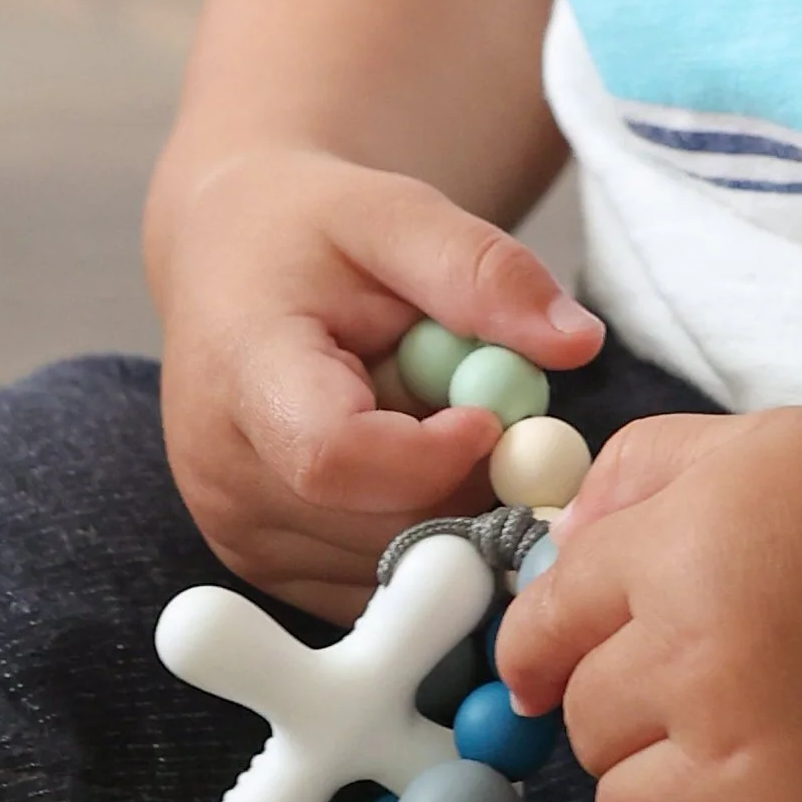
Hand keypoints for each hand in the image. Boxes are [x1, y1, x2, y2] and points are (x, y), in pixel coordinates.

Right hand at [153, 148, 602, 617]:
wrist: (225, 264)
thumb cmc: (309, 239)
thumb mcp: (398, 216)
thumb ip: (485, 273)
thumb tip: (579, 341)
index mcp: (244, 375)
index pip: (337, 459)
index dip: (436, 455)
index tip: (485, 414)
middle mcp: (222, 472)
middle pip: (383, 527)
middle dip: (465, 482)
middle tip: (477, 413)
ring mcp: (238, 533)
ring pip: (393, 566)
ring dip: (445, 510)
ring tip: (421, 426)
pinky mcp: (263, 570)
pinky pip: (378, 585)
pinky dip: (417, 537)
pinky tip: (398, 469)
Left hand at [496, 410, 801, 801]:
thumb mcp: (765, 446)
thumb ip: (638, 474)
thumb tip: (547, 552)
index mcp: (686, 555)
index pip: (542, 625)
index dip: (546, 644)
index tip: (563, 661)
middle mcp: (705, 665)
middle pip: (579, 721)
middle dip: (628, 706)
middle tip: (716, 688)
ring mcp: (751, 773)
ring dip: (659, 790)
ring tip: (746, 752)